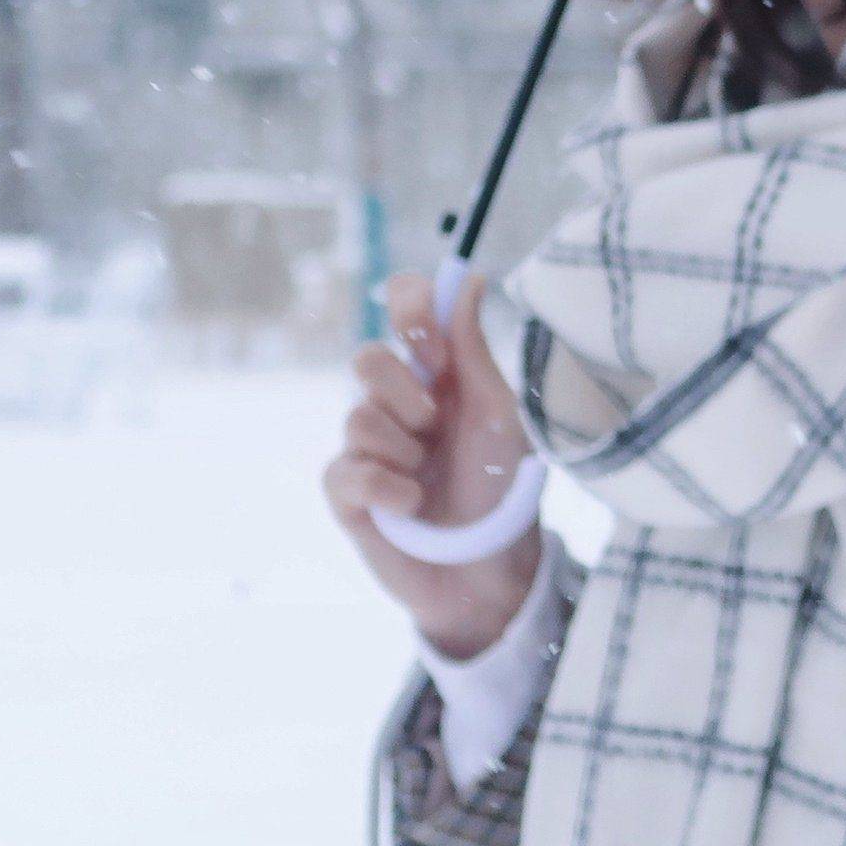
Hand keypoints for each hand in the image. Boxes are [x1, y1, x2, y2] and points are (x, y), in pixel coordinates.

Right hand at [324, 266, 542, 656]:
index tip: (432, 339)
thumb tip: (470, 277)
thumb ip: (473, 348)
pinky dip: (386, 486)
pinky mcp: (349, 496)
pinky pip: (345, 469)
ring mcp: (368, 449)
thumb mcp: (497, 413)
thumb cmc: (500, 488)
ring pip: (357, 417)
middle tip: (437, 422)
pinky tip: (411, 504)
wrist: (492, 569)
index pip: (403, 310)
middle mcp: (396, 405)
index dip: (409, 309)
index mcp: (436, 375)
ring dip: (404, 449)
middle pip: (366, 359)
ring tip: (430, 479)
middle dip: (405, 390)